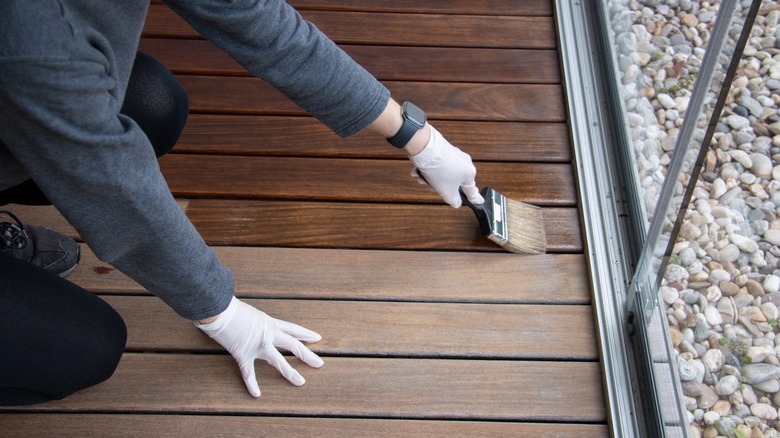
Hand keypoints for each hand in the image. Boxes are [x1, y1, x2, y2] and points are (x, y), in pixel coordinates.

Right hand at [196, 296, 323, 396]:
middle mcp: (268, 334)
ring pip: (279, 361)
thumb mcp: (250, 313)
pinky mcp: (244, 354)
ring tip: (301, 382)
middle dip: (307, 355)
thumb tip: (254, 326)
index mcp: (270, 322)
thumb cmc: (231, 306)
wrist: (220, 308)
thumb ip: (256, 322)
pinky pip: (249, 373)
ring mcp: (258, 346)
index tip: (317, 338)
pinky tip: (257, 394)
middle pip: (293, 345)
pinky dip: (252, 384)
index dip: (305, 334)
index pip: (293, 329)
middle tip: (319, 363)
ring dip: (290, 372)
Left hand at [409, 125, 483, 207]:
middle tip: (432, 186)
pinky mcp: (445, 150)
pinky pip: (439, 164)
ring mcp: (455, 155)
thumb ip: (453, 200)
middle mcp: (465, 162)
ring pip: (444, 173)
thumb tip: (456, 203)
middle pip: (454, 182)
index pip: (472, 190)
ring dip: (432, 178)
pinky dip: (430, 169)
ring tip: (422, 177)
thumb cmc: (438, 169)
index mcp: (469, 173)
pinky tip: (420, 170)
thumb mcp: (446, 192)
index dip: (474, 198)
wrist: (425, 148)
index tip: (479, 202)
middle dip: (440, 186)